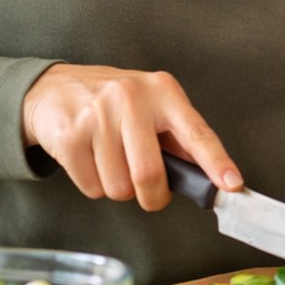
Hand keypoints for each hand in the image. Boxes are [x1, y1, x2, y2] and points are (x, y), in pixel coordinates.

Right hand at [22, 64, 241, 209]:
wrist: (53, 88)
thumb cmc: (111, 102)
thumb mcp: (152, 105)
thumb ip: (179, 138)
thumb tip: (210, 175)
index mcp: (163, 92)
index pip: (196, 133)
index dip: (216, 163)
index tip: (231, 185)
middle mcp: (132, 98)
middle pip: (150, 174)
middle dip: (153, 196)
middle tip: (150, 192)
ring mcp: (98, 116)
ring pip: (119, 187)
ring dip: (118, 188)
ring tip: (111, 160)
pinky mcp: (70, 135)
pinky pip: (92, 188)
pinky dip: (94, 186)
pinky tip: (91, 160)